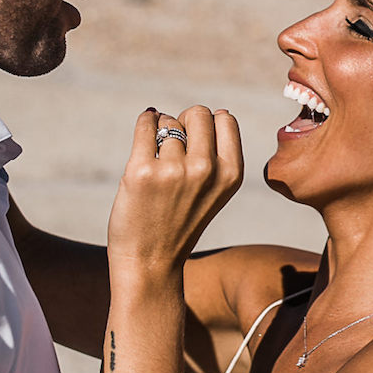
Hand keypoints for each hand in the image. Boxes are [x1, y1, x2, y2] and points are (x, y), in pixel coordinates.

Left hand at [105, 105, 243, 278]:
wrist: (150, 261)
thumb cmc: (180, 221)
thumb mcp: (215, 191)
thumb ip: (220, 154)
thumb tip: (216, 111)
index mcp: (231, 174)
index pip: (225, 119)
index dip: (207, 124)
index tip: (195, 143)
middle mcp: (206, 170)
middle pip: (198, 113)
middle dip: (184, 122)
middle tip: (173, 147)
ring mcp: (174, 170)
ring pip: (168, 121)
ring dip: (161, 131)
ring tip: (157, 159)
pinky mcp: (142, 170)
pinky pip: (145, 124)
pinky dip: (145, 122)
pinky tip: (145, 132)